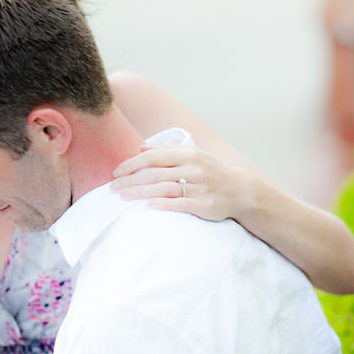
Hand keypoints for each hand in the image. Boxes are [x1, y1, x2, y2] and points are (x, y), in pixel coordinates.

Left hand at [110, 146, 254, 221]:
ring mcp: (199, 187)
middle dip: (130, 180)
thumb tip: (140, 147)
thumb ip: (166, 151)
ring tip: (123, 197)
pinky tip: (148, 206)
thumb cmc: (211, 172)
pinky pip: (180, 204)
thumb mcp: (193, 156)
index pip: (153, 157)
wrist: (240, 191)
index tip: (115, 171)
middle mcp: (193, 169)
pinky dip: (163, 204)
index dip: (132, 164)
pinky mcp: (204, 205)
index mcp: (188, 154)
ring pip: (163, 188)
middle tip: (112, 187)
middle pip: (154, 174)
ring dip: (140, 193)